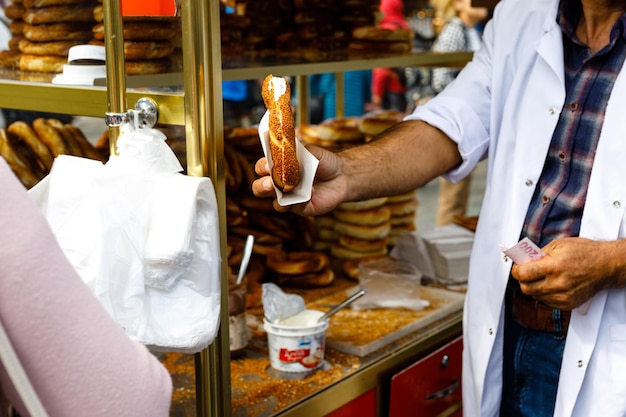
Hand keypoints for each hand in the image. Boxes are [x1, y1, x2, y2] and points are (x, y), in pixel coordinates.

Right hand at [252, 145, 347, 215]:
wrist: (342, 175)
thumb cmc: (323, 161)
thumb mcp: (310, 151)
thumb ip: (297, 152)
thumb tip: (286, 154)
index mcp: (278, 168)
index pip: (261, 168)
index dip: (262, 167)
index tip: (267, 165)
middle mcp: (280, 184)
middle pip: (260, 188)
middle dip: (261, 186)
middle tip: (269, 183)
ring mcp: (289, 198)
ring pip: (275, 203)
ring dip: (278, 198)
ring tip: (287, 189)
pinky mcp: (302, 208)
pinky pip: (295, 208)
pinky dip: (301, 201)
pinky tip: (311, 192)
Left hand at [511, 237, 625, 309]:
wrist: (606, 266)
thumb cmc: (584, 253)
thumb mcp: (558, 245)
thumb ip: (537, 254)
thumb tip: (521, 260)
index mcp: (553, 266)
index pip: (522, 274)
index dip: (516, 270)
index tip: (517, 268)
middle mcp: (557, 284)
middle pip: (526, 288)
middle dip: (523, 280)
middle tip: (528, 273)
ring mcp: (563, 296)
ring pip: (535, 296)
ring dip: (535, 287)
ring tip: (544, 277)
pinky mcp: (568, 304)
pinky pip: (547, 302)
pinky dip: (545, 294)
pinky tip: (553, 284)